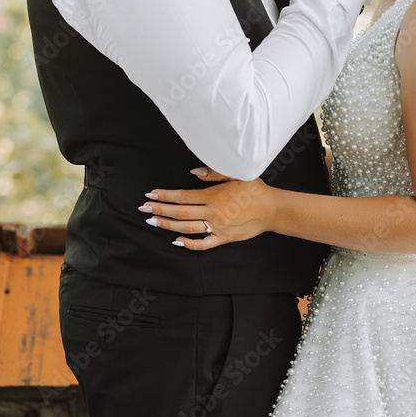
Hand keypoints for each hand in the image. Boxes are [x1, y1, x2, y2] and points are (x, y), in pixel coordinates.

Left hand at [138, 169, 274, 249]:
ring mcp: (217, 227)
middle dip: (159, 210)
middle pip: (180, 213)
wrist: (272, 209)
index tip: (150, 194)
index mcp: (213, 196)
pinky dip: (189, 244)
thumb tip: (193, 172)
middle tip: (143, 209)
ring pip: (187, 228)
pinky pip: (203, 244)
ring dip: (167, 226)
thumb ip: (214, 172)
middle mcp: (212, 213)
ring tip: (152, 222)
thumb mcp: (236, 174)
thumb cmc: (254, 188)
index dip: (165, 195)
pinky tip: (176, 241)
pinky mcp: (224, 238)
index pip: (183, 196)